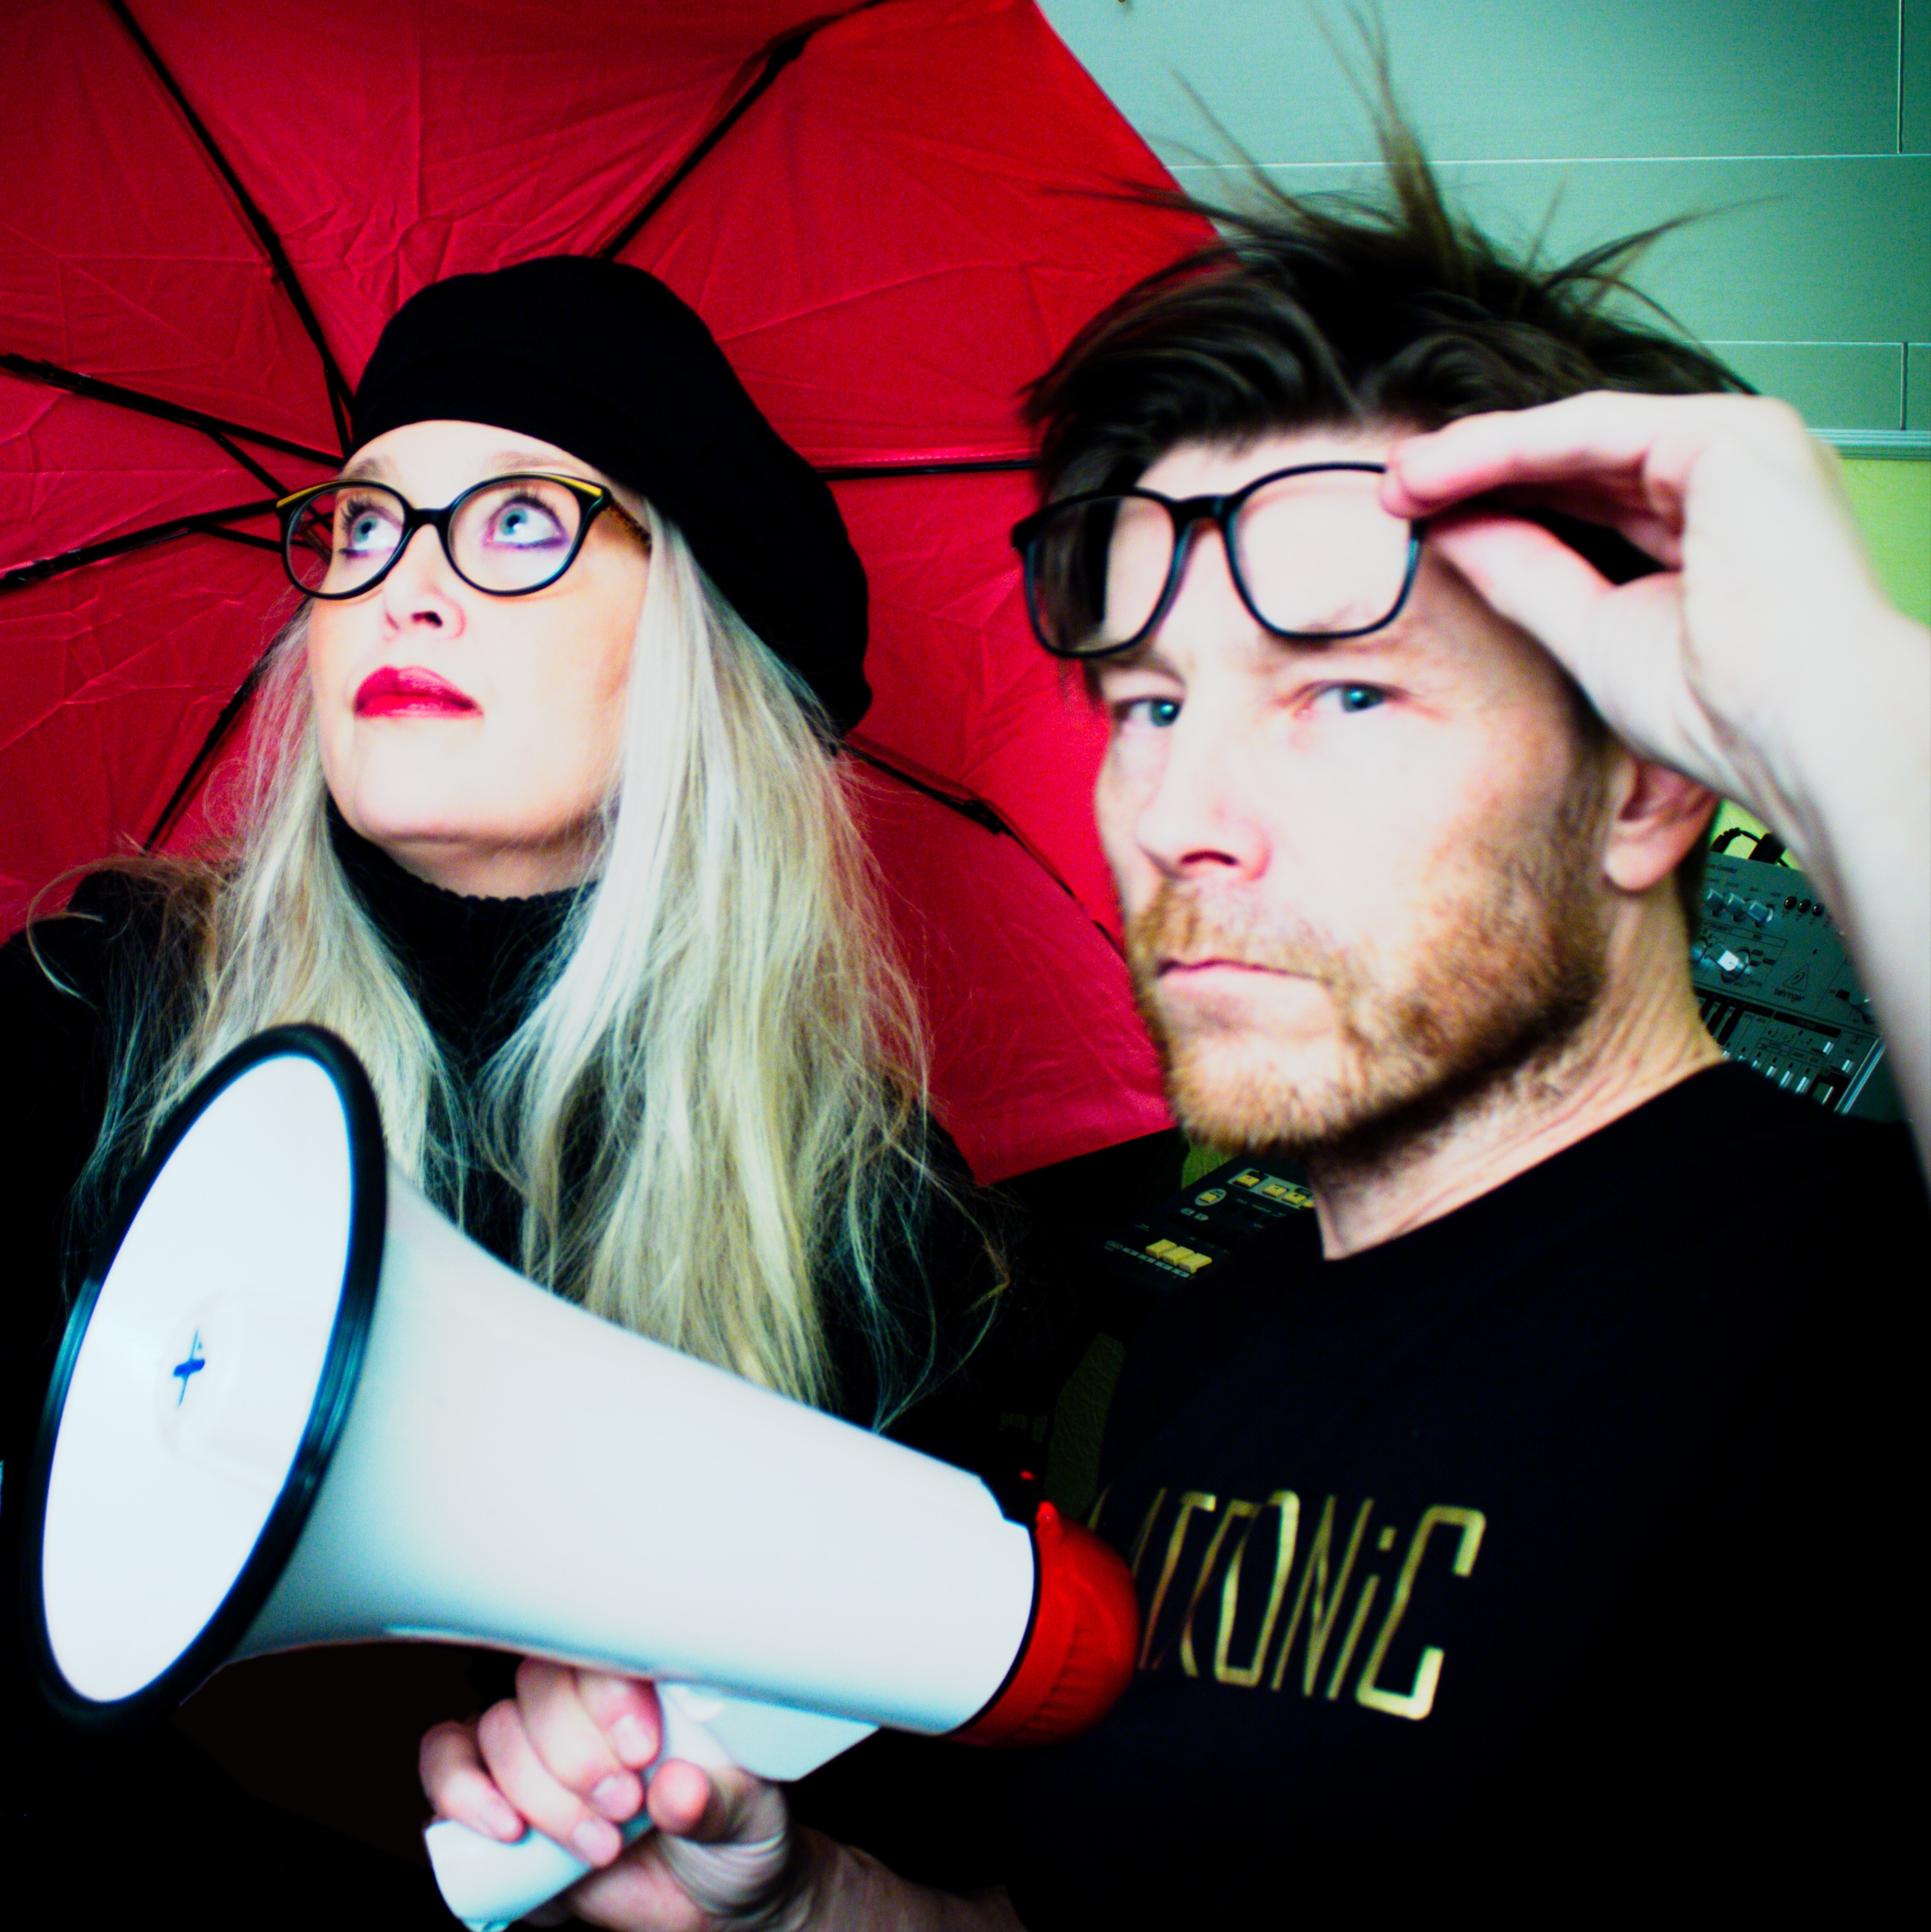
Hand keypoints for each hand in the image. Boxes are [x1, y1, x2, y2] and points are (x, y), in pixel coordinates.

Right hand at [421, 1661, 800, 1930]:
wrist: (712, 1902)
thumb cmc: (736, 1836)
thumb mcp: (747, 1819)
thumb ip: (718, 1802)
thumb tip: (679, 1788)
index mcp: (650, 1680)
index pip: (600, 1646)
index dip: (608, 1696)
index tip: (643, 1751)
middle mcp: (587, 1701)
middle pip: (540, 1689)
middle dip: (576, 1758)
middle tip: (625, 1806)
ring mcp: (536, 1743)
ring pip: (497, 1731)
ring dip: (539, 1792)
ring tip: (599, 1843)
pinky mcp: (498, 1791)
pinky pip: (449, 1764)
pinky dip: (463, 1791)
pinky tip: (506, 1828)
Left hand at [1381, 389, 1924, 841]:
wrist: (1795, 729)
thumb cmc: (1724, 710)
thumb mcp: (1592, 632)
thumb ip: (1528, 574)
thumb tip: (1456, 532)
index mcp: (1720, 528)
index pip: (1593, 498)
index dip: (1504, 503)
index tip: (1425, 520)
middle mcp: (1735, 478)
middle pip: (1581, 461)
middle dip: (1480, 473)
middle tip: (1395, 489)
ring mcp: (1740, 447)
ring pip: (1578, 436)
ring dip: (1480, 454)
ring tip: (1401, 478)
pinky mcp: (1730, 434)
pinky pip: (1591, 430)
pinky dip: (1511, 447)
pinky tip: (1447, 467)